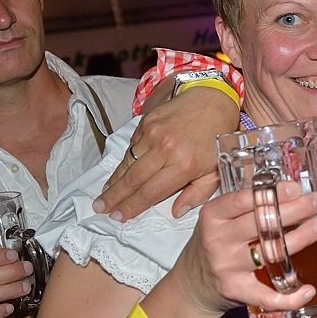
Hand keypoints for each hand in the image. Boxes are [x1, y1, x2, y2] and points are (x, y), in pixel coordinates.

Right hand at [96, 86, 240, 221]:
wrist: (213, 100)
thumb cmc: (216, 138)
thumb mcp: (216, 170)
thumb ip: (198, 193)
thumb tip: (176, 212)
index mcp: (184, 165)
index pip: (150, 192)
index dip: (132, 207)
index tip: (118, 217)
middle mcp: (165, 149)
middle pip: (132, 179)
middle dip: (114, 197)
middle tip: (99, 208)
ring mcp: (153, 133)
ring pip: (127, 162)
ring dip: (114, 180)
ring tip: (104, 194)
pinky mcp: (147, 122)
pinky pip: (131, 146)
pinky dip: (125, 161)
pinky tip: (120, 172)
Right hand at [169, 182, 316, 314]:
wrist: (191, 285)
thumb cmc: (213, 245)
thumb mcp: (219, 218)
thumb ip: (246, 204)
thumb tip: (288, 189)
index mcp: (214, 216)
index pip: (243, 200)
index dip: (272, 193)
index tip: (295, 188)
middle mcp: (219, 240)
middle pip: (261, 222)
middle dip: (295, 210)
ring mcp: (228, 267)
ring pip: (269, 252)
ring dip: (300, 239)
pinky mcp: (237, 290)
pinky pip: (267, 295)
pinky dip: (291, 296)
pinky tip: (308, 289)